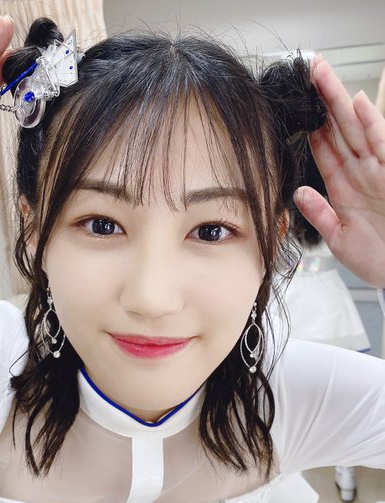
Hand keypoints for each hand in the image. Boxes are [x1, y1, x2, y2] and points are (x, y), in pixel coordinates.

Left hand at [294, 56, 384, 287]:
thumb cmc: (378, 260)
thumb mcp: (338, 238)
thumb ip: (319, 213)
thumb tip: (299, 192)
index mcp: (344, 189)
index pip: (324, 150)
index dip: (310, 127)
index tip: (296, 106)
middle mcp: (361, 174)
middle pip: (338, 130)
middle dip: (322, 102)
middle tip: (308, 73)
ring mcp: (378, 171)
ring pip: (356, 128)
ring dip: (339, 102)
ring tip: (322, 75)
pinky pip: (381, 144)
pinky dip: (371, 124)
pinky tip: (357, 103)